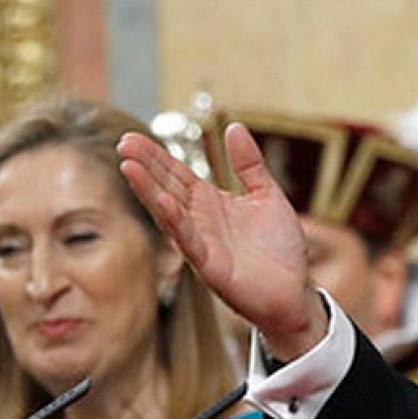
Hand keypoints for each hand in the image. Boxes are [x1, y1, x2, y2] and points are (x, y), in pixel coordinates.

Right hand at [118, 125, 325, 360]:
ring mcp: (201, 243)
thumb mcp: (267, 195)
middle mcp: (200, 221)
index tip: (131, 137)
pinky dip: (175, 221)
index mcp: (211, 202)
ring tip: (129, 166)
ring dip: (149, 190)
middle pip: (166, 187)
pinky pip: (188, 240)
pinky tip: (162, 202)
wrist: (294, 291)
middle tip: (123, 142)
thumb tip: (233, 127)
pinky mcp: (209, 265)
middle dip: (145, 166)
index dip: (157, 155)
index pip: (177, 174)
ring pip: (169, 212)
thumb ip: (249, 164)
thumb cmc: (279, 248)